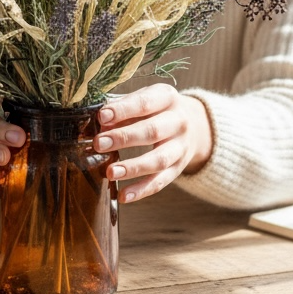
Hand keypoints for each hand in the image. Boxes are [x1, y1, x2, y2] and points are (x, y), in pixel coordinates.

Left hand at [94, 85, 212, 203]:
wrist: (193, 124)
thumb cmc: (157, 109)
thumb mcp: (144, 99)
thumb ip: (123, 109)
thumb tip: (100, 124)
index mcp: (167, 98)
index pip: (145, 103)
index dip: (123, 110)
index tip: (101, 116)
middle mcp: (179, 122)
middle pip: (152, 131)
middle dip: (124, 138)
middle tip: (99, 143)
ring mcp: (181, 147)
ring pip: (158, 160)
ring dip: (133, 168)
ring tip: (110, 172)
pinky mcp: (178, 168)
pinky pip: (160, 182)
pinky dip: (141, 190)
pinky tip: (123, 196)